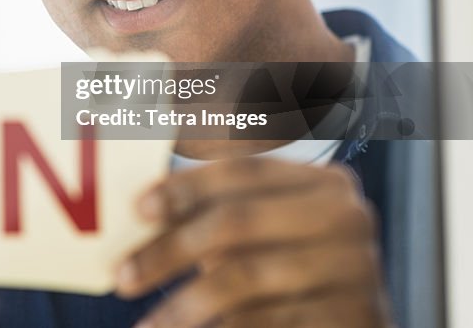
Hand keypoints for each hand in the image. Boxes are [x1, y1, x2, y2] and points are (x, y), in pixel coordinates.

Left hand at [116, 158, 393, 327]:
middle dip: (171, 249)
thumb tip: (140, 208)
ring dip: (184, 303)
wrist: (343, 325)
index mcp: (324, 182)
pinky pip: (267, 320)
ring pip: (244, 277)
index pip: (245, 170)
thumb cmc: (286, 269)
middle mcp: (348, 218)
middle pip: (237, 221)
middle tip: (124, 276)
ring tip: (146, 324)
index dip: (188, 185)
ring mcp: (358, 270)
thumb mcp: (257, 232)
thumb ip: (213, 210)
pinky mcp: (353, 317)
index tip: (139, 209)